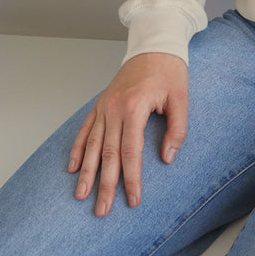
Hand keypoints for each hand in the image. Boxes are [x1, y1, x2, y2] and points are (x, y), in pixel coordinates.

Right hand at [68, 52, 187, 215]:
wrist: (154, 45)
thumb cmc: (169, 71)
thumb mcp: (181, 98)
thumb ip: (177, 129)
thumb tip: (167, 158)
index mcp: (135, 107)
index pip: (131, 151)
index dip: (131, 178)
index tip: (132, 199)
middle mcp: (115, 108)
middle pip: (107, 153)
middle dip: (104, 184)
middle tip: (102, 210)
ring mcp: (105, 106)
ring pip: (92, 144)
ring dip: (86, 171)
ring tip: (81, 195)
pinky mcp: (101, 103)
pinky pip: (85, 128)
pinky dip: (77, 148)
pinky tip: (73, 167)